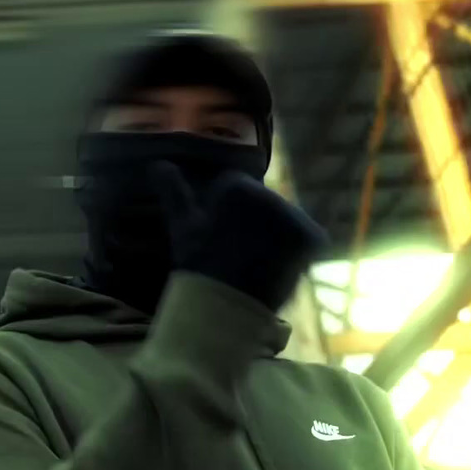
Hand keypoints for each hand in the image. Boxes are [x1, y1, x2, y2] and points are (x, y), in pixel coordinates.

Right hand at [149, 161, 328, 311]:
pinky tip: (277, 262)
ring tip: (256, 258)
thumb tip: (159, 164)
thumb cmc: (200, 263)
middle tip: (236, 247)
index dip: (223, 209)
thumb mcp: (182, 225)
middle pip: (262, 200)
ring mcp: (294, 215)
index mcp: (238, 186)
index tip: (216, 231)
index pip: (235, 186)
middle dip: (252, 217)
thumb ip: (173, 190)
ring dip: (274, 232)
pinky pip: (304, 236)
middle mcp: (270, 194)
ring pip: (283, 217)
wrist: (226, 305)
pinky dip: (296, 248)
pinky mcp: (312, 237)